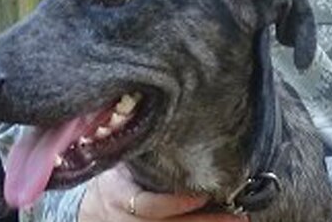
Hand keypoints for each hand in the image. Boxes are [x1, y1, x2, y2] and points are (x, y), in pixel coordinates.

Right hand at [79, 165, 246, 220]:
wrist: (92, 206)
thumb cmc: (114, 175)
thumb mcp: (120, 161)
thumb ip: (140, 151)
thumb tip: (170, 119)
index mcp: (119, 195)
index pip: (150, 206)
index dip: (177, 203)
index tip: (203, 194)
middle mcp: (127, 220)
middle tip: (239, 215)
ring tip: (238, 219)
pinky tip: (222, 221)